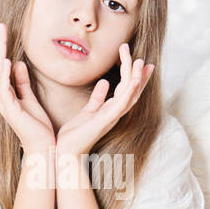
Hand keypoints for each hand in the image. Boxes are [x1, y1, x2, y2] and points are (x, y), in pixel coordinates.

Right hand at [0, 22, 54, 154]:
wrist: (43, 148)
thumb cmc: (37, 127)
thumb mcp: (30, 99)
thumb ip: (22, 82)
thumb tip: (17, 63)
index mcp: (6, 95)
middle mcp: (2, 98)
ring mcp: (4, 104)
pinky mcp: (11, 111)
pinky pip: (5, 89)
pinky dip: (5, 74)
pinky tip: (6, 61)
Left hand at [55, 42, 154, 156]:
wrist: (66, 151)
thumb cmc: (75, 134)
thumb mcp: (88, 110)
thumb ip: (98, 97)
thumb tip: (105, 82)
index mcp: (111, 110)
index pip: (127, 90)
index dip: (137, 76)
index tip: (143, 62)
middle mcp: (115, 113)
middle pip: (132, 91)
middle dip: (138, 74)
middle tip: (142, 57)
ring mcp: (112, 117)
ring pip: (129, 95)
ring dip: (136, 78)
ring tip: (140, 61)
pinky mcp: (105, 120)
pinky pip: (121, 104)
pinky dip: (130, 92)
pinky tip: (135, 80)